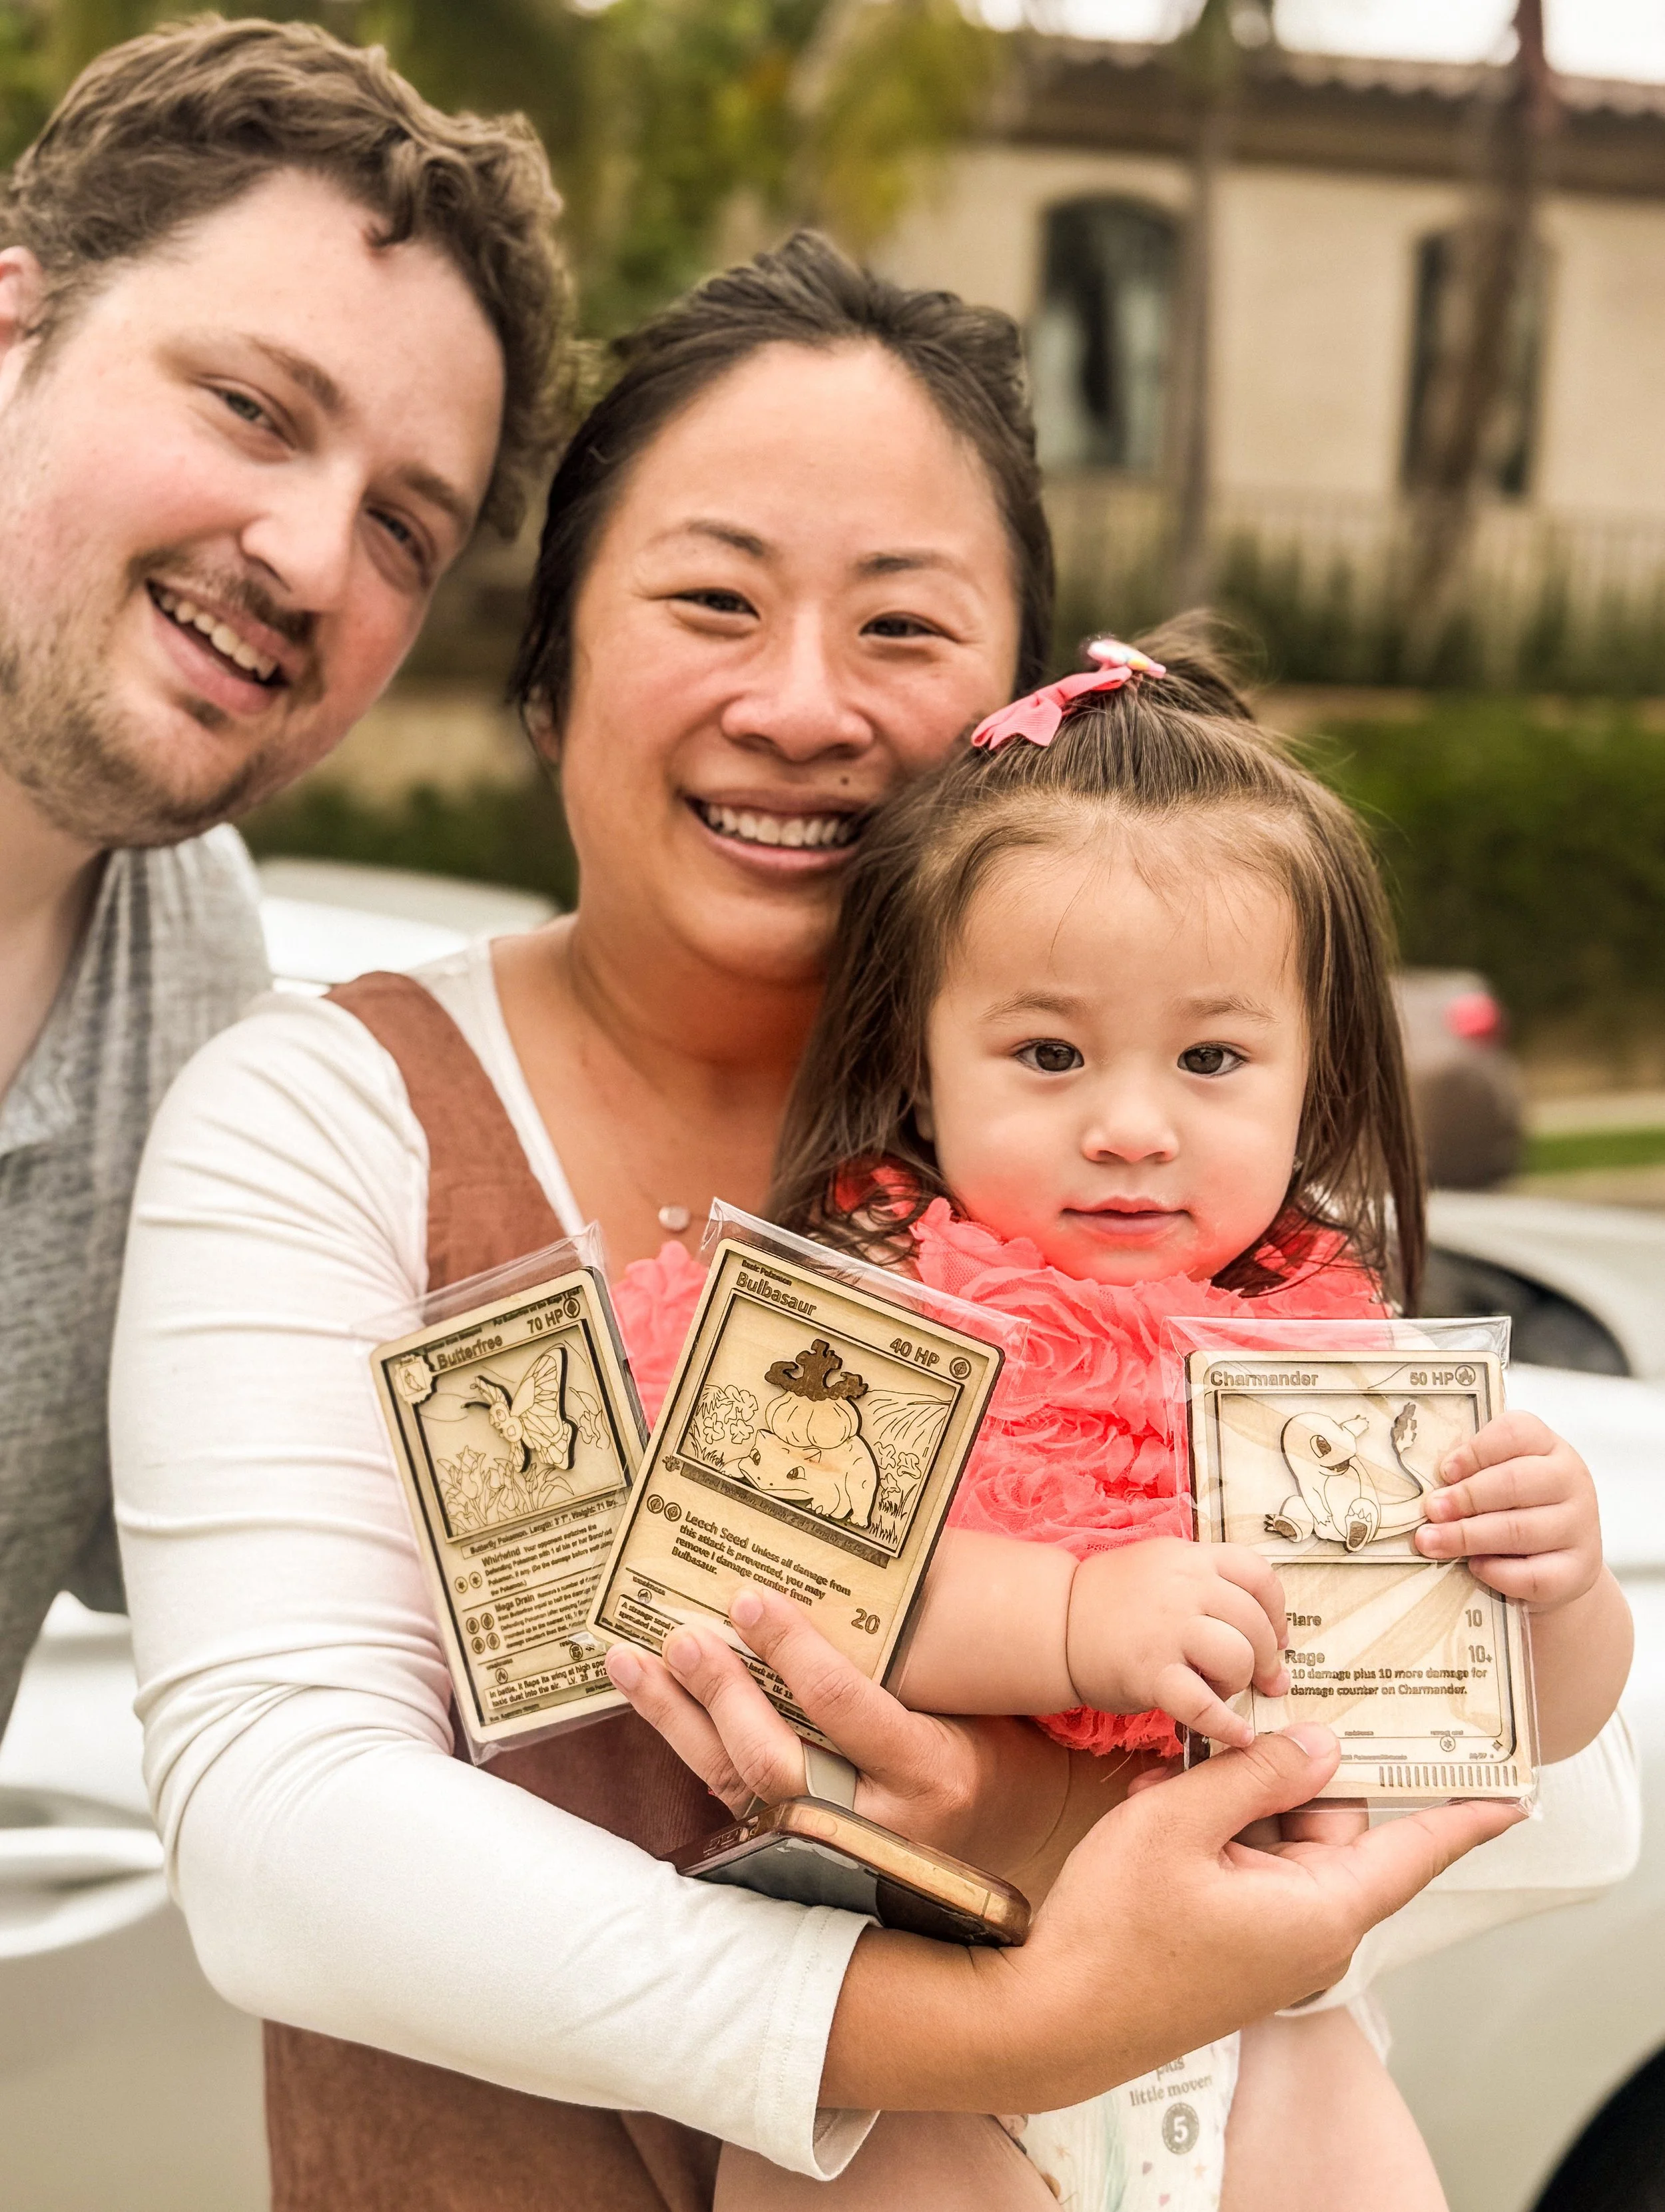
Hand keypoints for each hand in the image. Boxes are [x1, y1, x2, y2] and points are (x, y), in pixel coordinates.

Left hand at [604, 1585, 1076, 1877]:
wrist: (1014, 1831)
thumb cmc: (994, 1738)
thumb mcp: (973, 1698)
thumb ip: (912, 1651)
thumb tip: (841, 1554)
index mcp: (932, 1771)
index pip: (849, 1710)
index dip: (793, 1653)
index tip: (752, 1598)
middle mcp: (879, 1823)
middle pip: (780, 1762)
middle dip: (724, 1695)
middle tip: (684, 1633)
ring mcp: (835, 1844)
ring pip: (739, 1785)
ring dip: (679, 1719)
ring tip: (633, 1660)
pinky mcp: (801, 1846)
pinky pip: (732, 1795)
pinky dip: (686, 1742)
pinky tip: (652, 1697)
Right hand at [822, 1726, 1525, 2111]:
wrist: (1049, 2016)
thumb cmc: (1113, 1928)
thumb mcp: (1179, 1823)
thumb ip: (1256, 1774)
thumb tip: (1318, 1745)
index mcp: (1319, 1910)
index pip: (1413, 1851)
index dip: (1462, 1815)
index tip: (1512, 1792)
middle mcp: (1311, 1934)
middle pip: (1330, 1823)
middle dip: (1281, 1777)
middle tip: (1223, 1743)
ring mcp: (1273, 1945)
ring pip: (1281, 1839)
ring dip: (1233, 1806)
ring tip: (1168, 1792)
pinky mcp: (1238, 1948)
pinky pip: (1250, 1868)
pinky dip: (1214, 1837)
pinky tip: (1160, 1822)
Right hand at [1065, 1538, 1289, 1747]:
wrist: (1054, 1623)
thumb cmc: (1110, 1601)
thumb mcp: (1161, 1567)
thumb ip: (1208, 1584)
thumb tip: (1267, 1627)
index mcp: (1190, 1558)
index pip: (1257, 1575)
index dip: (1276, 1612)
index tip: (1277, 1638)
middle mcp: (1184, 1587)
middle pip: (1254, 1623)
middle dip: (1266, 1659)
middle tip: (1262, 1680)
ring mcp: (1167, 1629)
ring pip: (1237, 1658)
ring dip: (1238, 1683)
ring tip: (1222, 1692)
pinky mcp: (1150, 1672)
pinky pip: (1204, 1704)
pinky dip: (1227, 1724)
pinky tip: (1237, 1734)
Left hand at [1415, 1411, 1602, 1610]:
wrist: (1560, 1564)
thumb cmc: (1516, 1510)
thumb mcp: (1500, 1479)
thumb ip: (1473, 1474)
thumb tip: (1430, 1491)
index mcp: (1550, 1448)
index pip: (1516, 1432)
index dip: (1476, 1450)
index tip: (1445, 1471)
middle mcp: (1572, 1482)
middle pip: (1515, 1482)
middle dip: (1465, 1497)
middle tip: (1431, 1509)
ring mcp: (1580, 1528)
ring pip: (1519, 1530)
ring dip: (1467, 1536)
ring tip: (1430, 1541)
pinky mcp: (1578, 1572)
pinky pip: (1532, 1575)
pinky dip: (1496, 1571)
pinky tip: (1474, 1567)